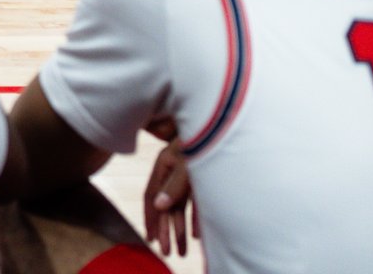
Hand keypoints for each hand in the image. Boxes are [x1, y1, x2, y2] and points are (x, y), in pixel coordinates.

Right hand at [141, 138, 197, 259]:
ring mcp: (187, 174)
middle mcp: (172, 170)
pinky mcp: (201, 176)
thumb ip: (174, 184)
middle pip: (166, 205)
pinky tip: (196, 234)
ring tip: (183, 251)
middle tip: (167, 253)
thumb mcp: (187, 161)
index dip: (150, 218)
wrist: (221, 120)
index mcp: (164, 164)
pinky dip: (195, 219)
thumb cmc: (203, 137)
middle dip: (166, 231)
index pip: (151, 195)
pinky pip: (195, 203)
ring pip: (180, 206)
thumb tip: (159, 206)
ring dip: (180, 229)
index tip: (150, 238)